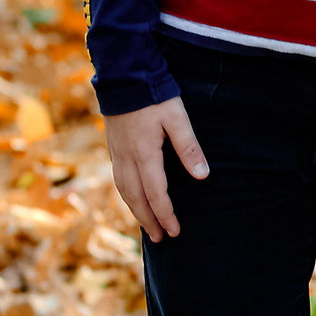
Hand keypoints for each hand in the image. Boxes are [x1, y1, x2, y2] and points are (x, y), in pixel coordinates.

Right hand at [106, 96, 208, 243]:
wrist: (123, 76)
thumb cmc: (154, 95)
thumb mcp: (177, 118)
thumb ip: (189, 147)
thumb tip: (202, 175)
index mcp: (144, 154)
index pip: (156, 193)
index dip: (166, 214)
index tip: (175, 231)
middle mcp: (126, 158)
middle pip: (136, 198)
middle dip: (149, 220)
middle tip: (161, 239)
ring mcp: (117, 153)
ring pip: (124, 191)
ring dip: (136, 211)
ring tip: (147, 225)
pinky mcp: (113, 147)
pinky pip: (119, 180)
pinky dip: (127, 195)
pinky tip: (133, 198)